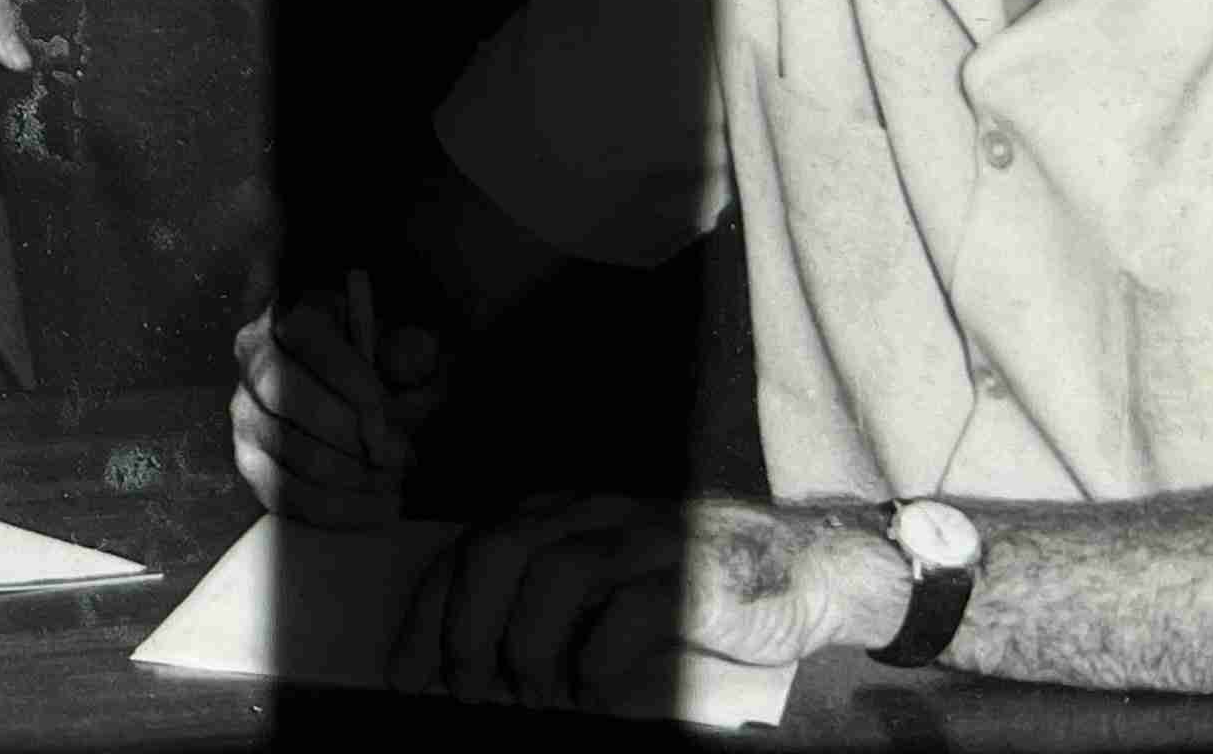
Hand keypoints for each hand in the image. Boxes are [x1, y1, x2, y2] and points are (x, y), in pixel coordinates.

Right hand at [231, 295, 441, 525]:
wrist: (361, 400)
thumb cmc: (387, 367)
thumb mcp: (406, 346)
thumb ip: (412, 350)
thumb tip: (410, 359)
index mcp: (292, 312)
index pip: (309, 338)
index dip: (352, 384)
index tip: (395, 423)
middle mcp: (253, 354)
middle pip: (287, 396)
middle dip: (353, 438)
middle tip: (401, 459)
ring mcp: (245, 409)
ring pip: (289, 450)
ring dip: (351, 477)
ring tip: (393, 482)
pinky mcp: (247, 457)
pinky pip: (282, 494)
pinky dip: (335, 509)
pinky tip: (373, 507)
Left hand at [392, 494, 885, 712]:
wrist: (806, 569)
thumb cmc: (688, 588)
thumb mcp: (604, 589)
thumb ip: (541, 609)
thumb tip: (469, 672)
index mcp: (562, 513)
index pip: (470, 549)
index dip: (429, 613)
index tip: (406, 673)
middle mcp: (595, 514)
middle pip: (498, 550)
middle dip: (464, 627)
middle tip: (464, 691)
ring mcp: (645, 538)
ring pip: (554, 574)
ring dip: (527, 646)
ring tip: (533, 699)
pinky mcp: (694, 575)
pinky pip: (625, 613)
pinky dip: (595, 663)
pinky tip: (593, 697)